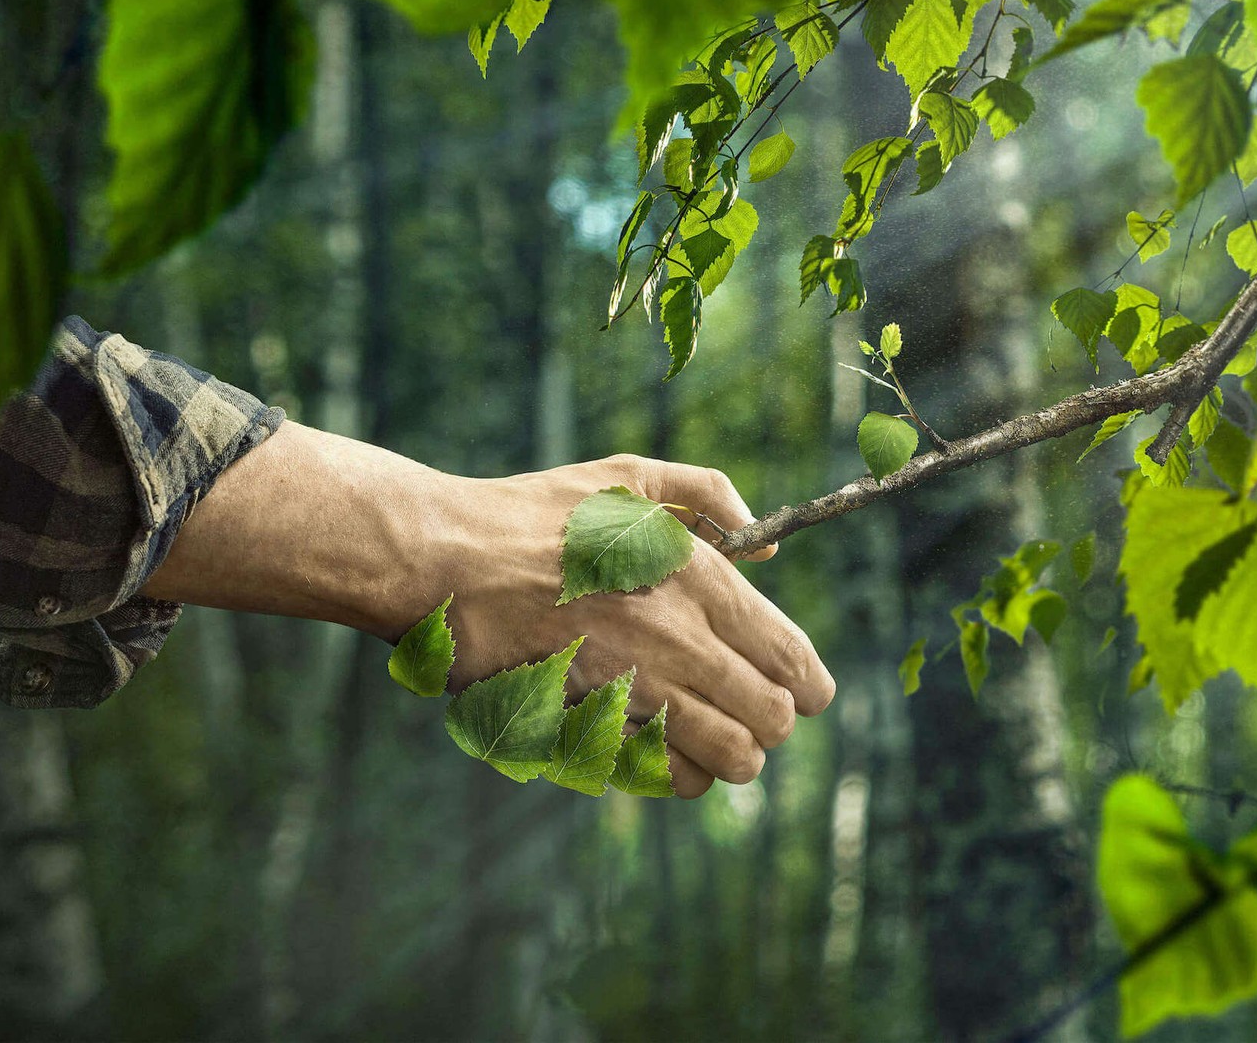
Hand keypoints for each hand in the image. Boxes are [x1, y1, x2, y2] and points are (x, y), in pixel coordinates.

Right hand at [142, 424, 835, 797]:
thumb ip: (704, 495)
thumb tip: (762, 537)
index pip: (792, 657)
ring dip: (728, 757)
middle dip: (768, 723)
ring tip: (712, 741)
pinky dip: (674, 773)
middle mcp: (678, 638)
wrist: (445, 561)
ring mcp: (634, 688)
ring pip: (729, 759)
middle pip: (771, 719)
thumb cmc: (534, 515)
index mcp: (698, 577)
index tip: (805, 694)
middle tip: (747, 715)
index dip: (810, 687)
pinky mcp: (589, 724)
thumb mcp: (627, 479)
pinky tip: (662, 750)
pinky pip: (664, 776)